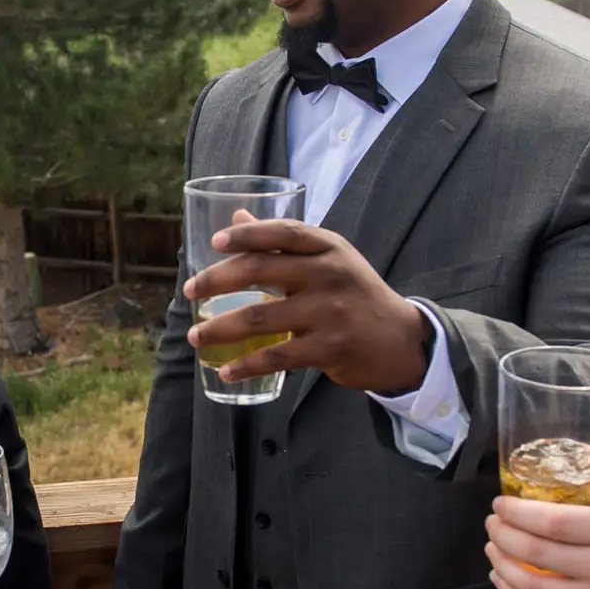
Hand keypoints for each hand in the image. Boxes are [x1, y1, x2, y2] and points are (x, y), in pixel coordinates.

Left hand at [186, 216, 430, 394]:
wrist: (401, 340)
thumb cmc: (354, 294)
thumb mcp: (329, 260)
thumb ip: (284, 243)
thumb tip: (236, 218)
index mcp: (329, 247)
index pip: (283, 232)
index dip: (247, 234)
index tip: (215, 242)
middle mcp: (329, 274)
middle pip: (261, 270)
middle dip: (216, 280)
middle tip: (189, 292)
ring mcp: (330, 312)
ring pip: (260, 318)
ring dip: (220, 328)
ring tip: (195, 336)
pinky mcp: (329, 348)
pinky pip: (277, 357)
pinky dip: (247, 365)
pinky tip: (226, 370)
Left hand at [484, 467, 589, 588]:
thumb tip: (588, 461)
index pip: (555, 522)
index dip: (518, 512)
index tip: (502, 503)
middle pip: (536, 553)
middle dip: (503, 535)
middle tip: (493, 521)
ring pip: (534, 588)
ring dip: (503, 566)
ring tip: (492, 547)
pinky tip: (506, 581)